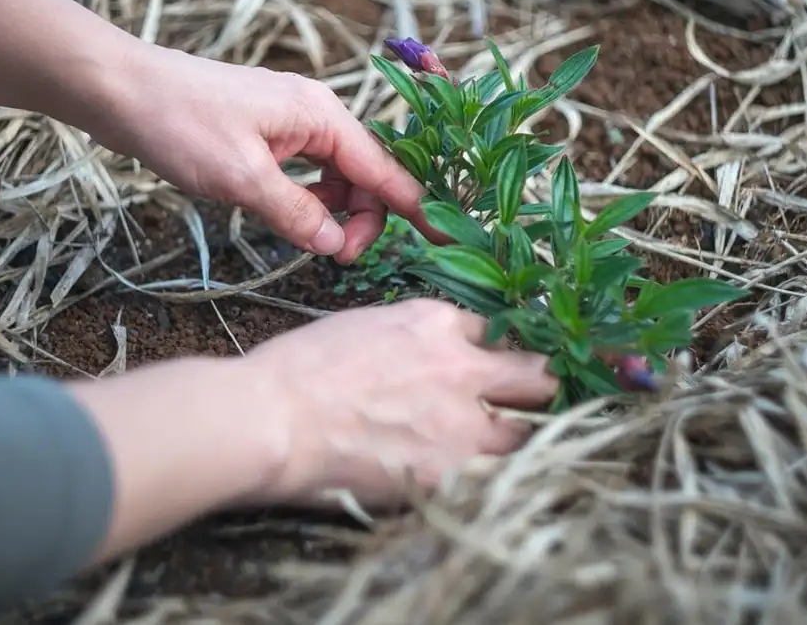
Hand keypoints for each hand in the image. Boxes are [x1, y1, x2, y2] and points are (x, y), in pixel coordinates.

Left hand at [96, 44, 430, 263]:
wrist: (123, 89)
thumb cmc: (181, 124)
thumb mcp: (242, 178)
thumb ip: (297, 214)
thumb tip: (337, 246)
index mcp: (322, 116)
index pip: (384, 169)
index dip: (415, 208)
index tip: (444, 240)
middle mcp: (316, 114)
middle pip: (364, 174)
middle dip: (362, 217)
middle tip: (336, 257)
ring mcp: (291, 122)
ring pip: (335, 175)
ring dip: (332, 210)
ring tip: (310, 240)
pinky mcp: (266, 133)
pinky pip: (306, 170)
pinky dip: (307, 197)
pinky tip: (289, 217)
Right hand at [237, 299, 559, 507]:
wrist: (273, 418)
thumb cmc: (298, 371)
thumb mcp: (363, 328)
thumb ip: (410, 341)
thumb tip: (425, 362)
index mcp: (434, 323)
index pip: (490, 331)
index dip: (487, 353)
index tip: (486, 369)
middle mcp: (461, 366)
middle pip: (533, 374)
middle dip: (533, 388)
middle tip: (527, 404)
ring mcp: (463, 422)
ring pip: (525, 431)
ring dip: (514, 439)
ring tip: (494, 452)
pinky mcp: (452, 472)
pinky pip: (492, 477)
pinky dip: (484, 479)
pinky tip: (469, 483)